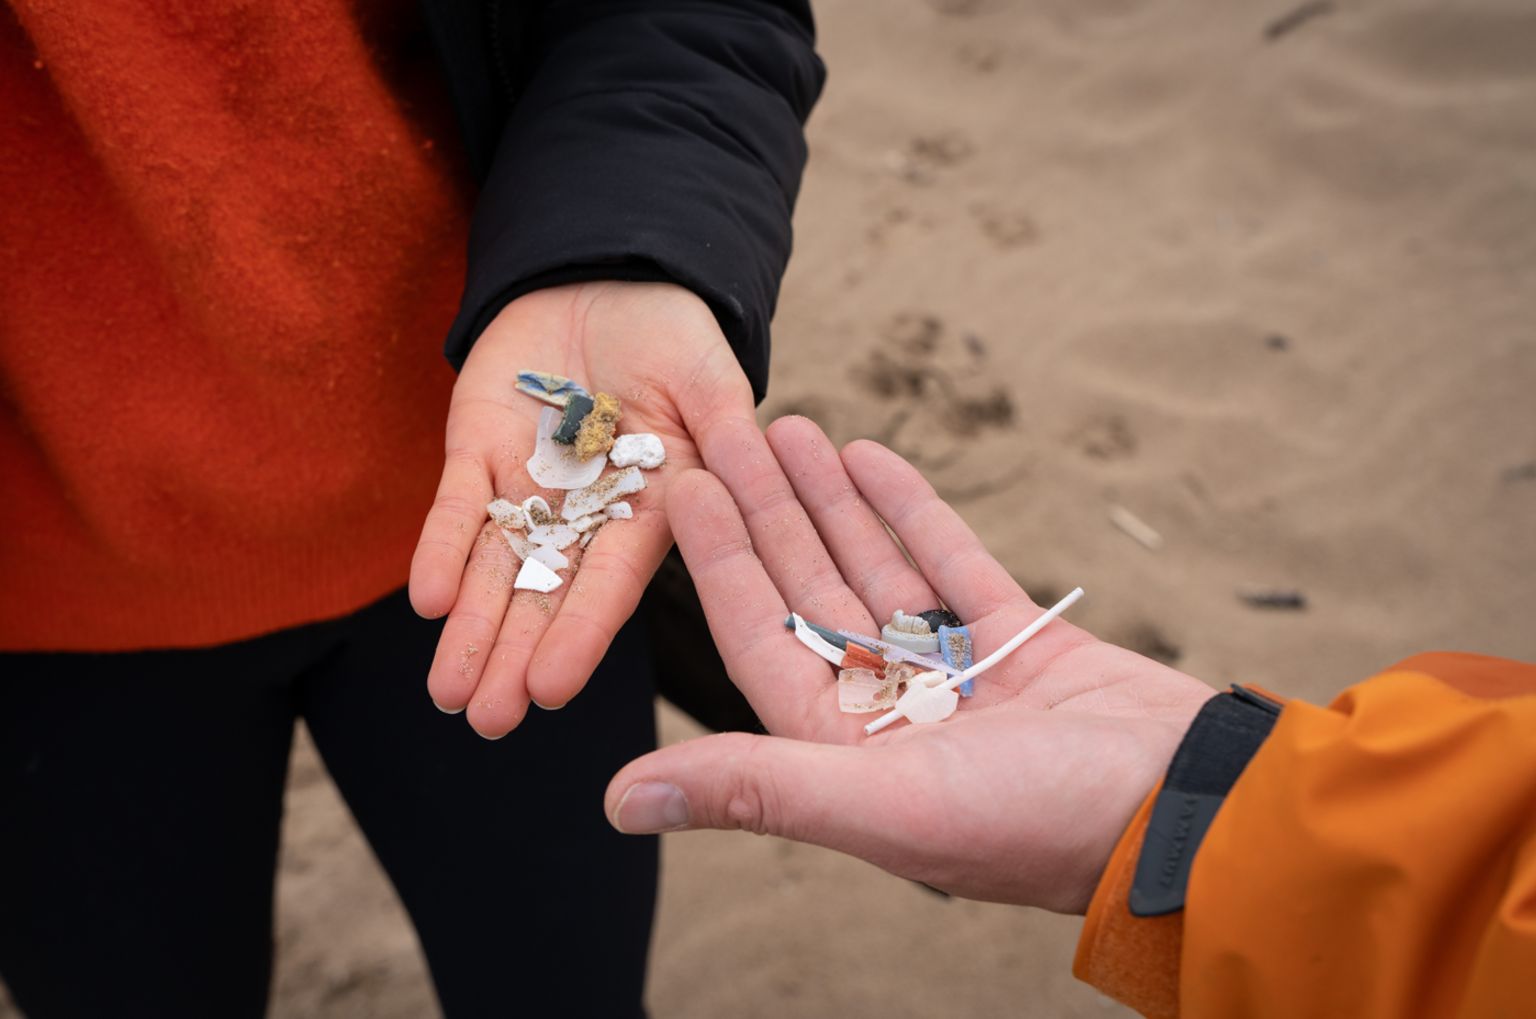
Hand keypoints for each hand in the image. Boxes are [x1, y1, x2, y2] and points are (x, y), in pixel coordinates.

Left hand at [410, 281, 753, 737]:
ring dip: (471, 629)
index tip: (550, 689)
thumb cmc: (676, 337)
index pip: (611, 582)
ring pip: (495, 569)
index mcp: (652, 512)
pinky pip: (457, 507)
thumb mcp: (714, 385)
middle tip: (487, 719)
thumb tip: (756, 482)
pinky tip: (427, 600)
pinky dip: (441, 550)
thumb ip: (728, 437)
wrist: (606, 279)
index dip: (580, 633)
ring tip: (448, 693)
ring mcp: (530, 488)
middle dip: (514, 655)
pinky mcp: (479, 452)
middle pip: (546, 595)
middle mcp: (587, 516)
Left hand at [604, 416, 1214, 912]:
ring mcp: (955, 674)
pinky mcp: (1019, 643)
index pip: (760, 635)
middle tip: (729, 427)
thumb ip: (756, 789)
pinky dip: (909, 511)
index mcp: (844, 752)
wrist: (1187, 809)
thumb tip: (618, 802)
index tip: (683, 485)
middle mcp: (889, 711)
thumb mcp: (885, 806)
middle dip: (769, 509)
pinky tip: (868, 456)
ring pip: (873, 567)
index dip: (719, 559)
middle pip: (809, 588)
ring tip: (789, 426)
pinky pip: (949, 562)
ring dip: (829, 499)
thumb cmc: (1037, 824)